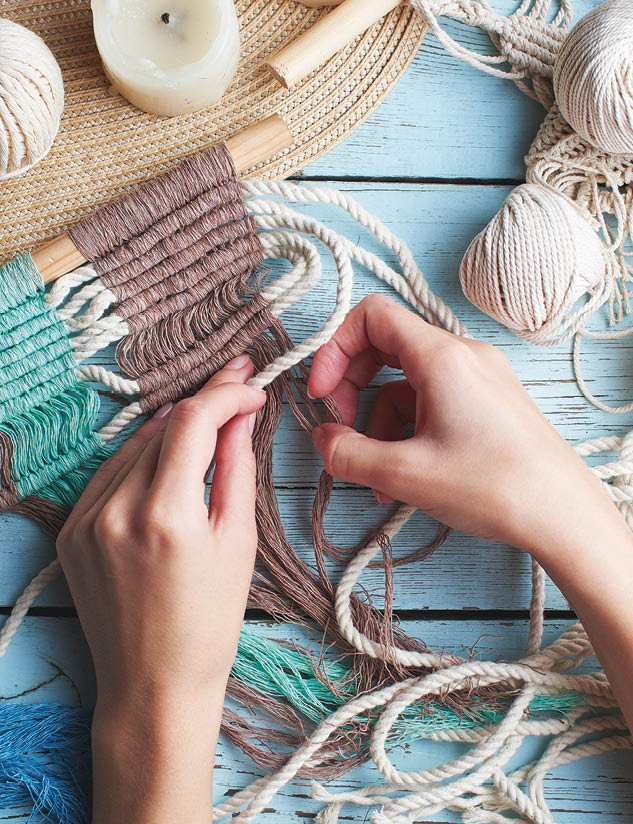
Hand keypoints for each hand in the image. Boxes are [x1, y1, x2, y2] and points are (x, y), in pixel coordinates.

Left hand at [57, 356, 265, 823]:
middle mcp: (116, 510)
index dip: (226, 393)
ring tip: (208, 418)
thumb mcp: (238, 542)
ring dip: (173, 427)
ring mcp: (86, 520)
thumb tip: (240, 418)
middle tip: (238, 385)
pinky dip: (141, 456)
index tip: (251, 385)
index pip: (193, 420)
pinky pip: (110, 473)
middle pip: (163, 426)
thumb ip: (236, 469)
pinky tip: (167, 454)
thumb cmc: (209, 622)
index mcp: (165, 515)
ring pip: (135, 445)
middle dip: (204, 401)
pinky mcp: (71, 531)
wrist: (154, 685)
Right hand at [308, 295, 614, 557]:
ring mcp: (478, 378)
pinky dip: (408, 430)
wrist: (565, 517)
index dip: (334, 348)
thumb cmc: (495, 487)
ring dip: (379, 421)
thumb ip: (348, 452)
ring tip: (377, 475)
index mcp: (441, 357)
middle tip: (340, 429)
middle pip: (385, 347)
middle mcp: (462, 355)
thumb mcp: (405, 474)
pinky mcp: (487, 402)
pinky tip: (404, 475)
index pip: (372, 316)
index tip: (321, 392)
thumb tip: (322, 439)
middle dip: (353, 386)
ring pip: (407, 382)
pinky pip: (432, 401)